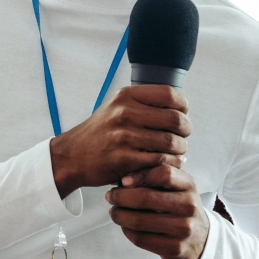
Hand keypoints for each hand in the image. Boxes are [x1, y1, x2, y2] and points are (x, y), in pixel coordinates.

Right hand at [50, 85, 190, 196]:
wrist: (72, 156)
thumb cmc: (101, 132)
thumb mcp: (116, 107)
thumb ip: (143, 104)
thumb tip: (180, 108)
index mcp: (125, 96)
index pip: (169, 94)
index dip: (182, 106)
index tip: (182, 116)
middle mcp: (124, 113)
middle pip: (175, 119)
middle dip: (185, 131)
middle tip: (183, 138)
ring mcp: (123, 136)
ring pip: (171, 143)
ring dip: (180, 150)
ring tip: (177, 153)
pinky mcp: (124, 160)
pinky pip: (160, 162)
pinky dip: (169, 164)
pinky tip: (167, 164)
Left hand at [105, 163, 209, 258]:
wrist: (200, 240)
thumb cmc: (180, 208)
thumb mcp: (177, 188)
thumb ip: (155, 178)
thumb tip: (123, 180)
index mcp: (189, 185)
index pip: (164, 173)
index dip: (139, 175)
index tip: (123, 180)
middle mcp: (189, 206)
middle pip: (146, 198)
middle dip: (121, 196)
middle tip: (110, 196)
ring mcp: (183, 229)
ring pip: (139, 220)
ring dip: (119, 215)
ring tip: (114, 211)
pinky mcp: (175, 248)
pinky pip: (141, 239)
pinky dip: (127, 231)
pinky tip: (124, 226)